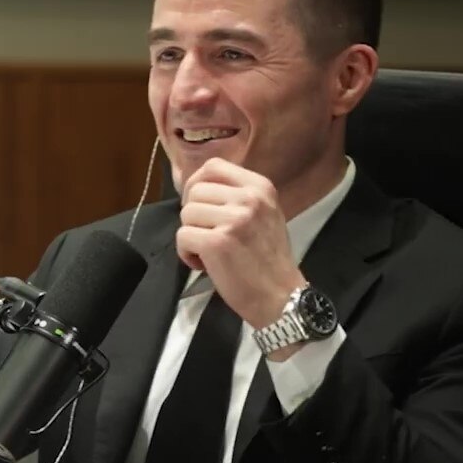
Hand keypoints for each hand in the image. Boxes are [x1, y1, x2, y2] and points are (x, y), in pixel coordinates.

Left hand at [177, 158, 305, 329]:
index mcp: (260, 187)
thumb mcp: (264, 214)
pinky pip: (182, 236)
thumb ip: (237, 196)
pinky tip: (203, 263)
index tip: (200, 205)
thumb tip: (197, 187)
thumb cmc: (267, 259)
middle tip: (206, 235)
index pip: (213, 166)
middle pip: (195, 191)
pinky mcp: (217, 242)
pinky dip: (186, 253)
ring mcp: (233, 219)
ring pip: (186, 214)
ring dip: (190, 235)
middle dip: (193, 215)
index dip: (196, 184)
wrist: (280, 296)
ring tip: (209, 251)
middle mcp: (249, 198)